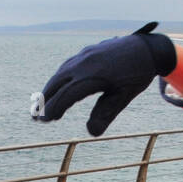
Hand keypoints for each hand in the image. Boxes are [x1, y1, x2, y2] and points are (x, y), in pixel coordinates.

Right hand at [34, 22, 177, 136]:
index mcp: (94, 76)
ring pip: (60, 74)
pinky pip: (67, 67)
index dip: (54, 108)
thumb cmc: (136, 75)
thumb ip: (106, 114)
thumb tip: (91, 133)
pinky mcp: (85, 52)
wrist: (146, 48)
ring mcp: (84, 55)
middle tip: (36, 117)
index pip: (67, 95)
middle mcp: (84, 64)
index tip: (45, 120)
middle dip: (45, 100)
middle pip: (57, 83)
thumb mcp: (124, 97)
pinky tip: (57, 89)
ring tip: (43, 106)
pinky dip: (58, 79)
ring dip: (49, 90)